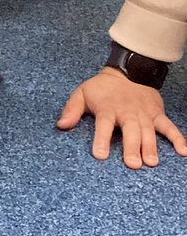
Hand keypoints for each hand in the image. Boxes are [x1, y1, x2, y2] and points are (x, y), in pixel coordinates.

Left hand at [57, 68, 186, 168]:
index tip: (100, 155)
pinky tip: (183, 152)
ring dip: (150, 146)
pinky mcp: (157, 114)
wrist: (127, 71)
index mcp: (107, 109)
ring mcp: (144, 114)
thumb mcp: (82, 93)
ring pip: (148, 131)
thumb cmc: (102, 88)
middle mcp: (127, 112)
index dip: (101, 139)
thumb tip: (60, 125)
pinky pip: (169, 127)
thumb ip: (71, 109)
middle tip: (132, 164)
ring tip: (151, 162)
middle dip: (131, 147)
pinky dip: (177, 138)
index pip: (104, 125)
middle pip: (130, 130)